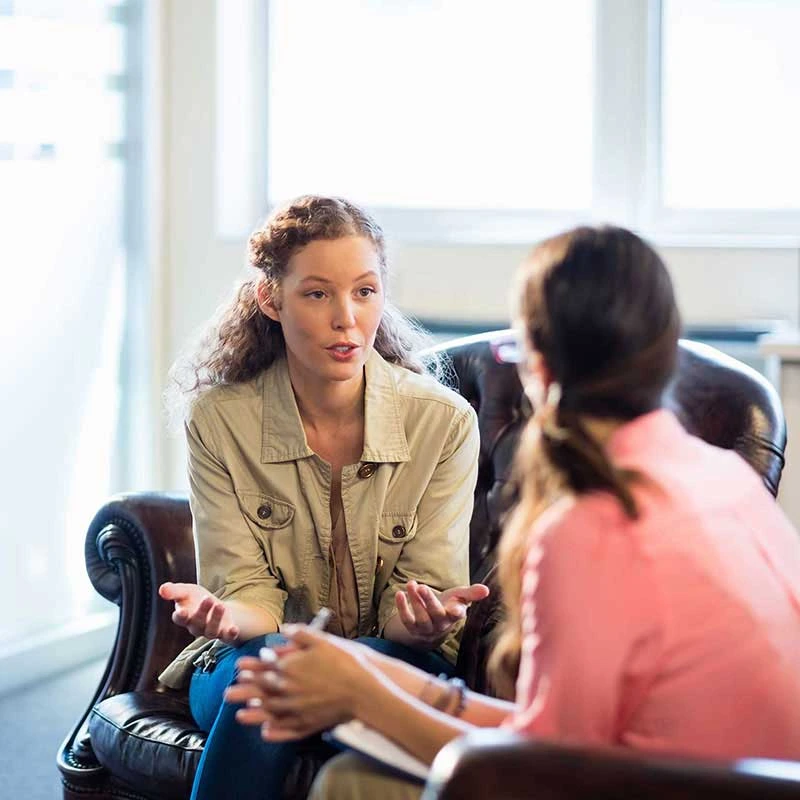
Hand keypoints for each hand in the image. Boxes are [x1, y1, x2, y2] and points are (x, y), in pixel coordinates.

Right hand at [158, 581, 239, 643]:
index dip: (180, 616)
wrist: (215, 607)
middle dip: (202, 612)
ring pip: (211, 630)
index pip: (180, 619)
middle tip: (208, 599)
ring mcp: (210, 631)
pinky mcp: (224, 632)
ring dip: (215, 619)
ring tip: (220, 605)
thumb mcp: (186, 591)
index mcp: (185, 616)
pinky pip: (227, 636)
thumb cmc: (196, 599)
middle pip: (197, 623)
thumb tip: (162, 589)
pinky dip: (230, 634)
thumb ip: (174, 591)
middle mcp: (196, 627)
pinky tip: (234, 629)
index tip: (182, 611)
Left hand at [225, 626, 376, 741]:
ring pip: (269, 712)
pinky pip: (287, 729)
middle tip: (228, 695)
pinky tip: (266, 732)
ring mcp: (298, 709)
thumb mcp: (323, 640)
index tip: (238, 670)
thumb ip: (301, 634)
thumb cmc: (345, 662)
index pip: (265, 668)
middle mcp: (289, 689)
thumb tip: (285, 630)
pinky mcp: (308, 723)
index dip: (251, 668)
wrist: (364, 688)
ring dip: (253, 713)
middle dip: (244, 692)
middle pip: (261, 691)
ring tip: (239, 716)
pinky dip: (274, 731)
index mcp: (291, 667)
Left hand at [395, 581, 489, 644]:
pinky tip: (399, 594)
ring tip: (410, 584)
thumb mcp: (460, 597)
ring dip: (414, 601)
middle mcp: (441, 625)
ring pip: (421, 618)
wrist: (432, 622)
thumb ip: (471, 593)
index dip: (457, 612)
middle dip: (429, 601)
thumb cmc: (449, 605)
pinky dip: (402, 608)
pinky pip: (406, 620)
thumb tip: (486, 589)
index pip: (457, 615)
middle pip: (436, 614)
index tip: (456, 608)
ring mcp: (426, 628)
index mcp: (454, 616)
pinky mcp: (412, 628)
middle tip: (422, 587)